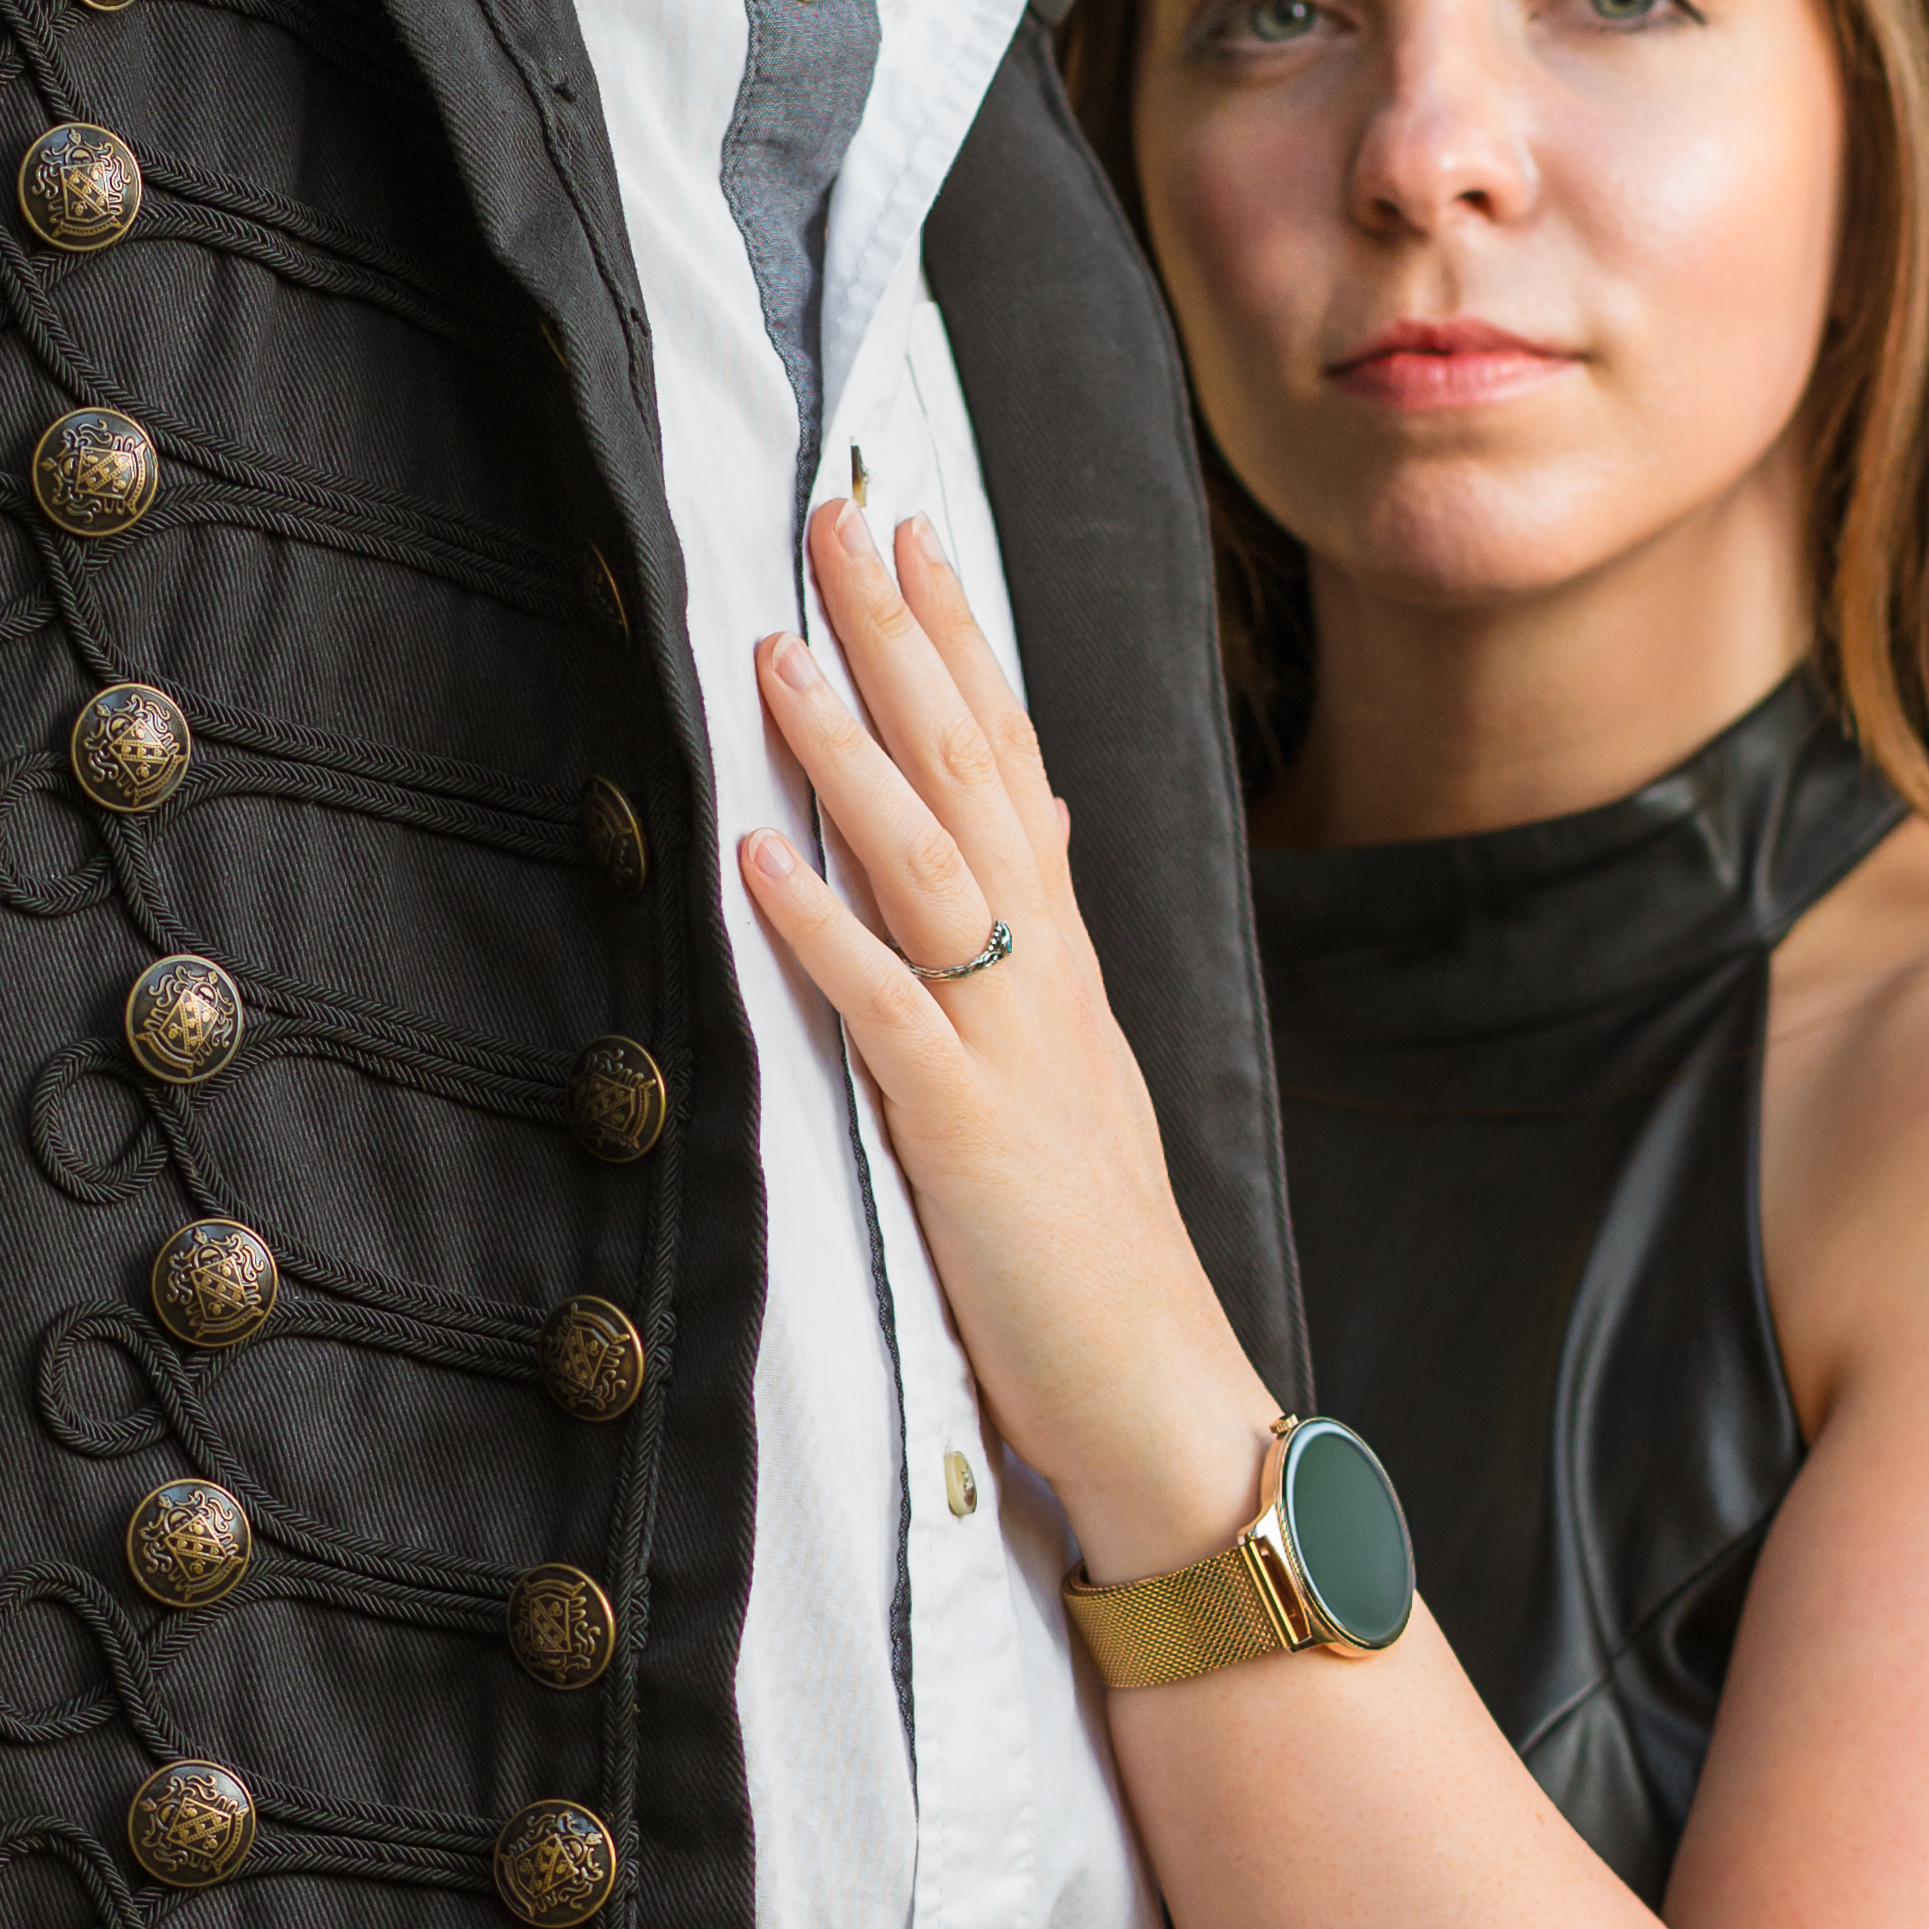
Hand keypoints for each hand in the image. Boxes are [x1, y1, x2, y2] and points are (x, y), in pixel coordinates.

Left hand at [743, 502, 1276, 1579]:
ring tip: (778, 648)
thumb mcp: (1082, 1083)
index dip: (962, 650)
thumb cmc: (1101, 1264)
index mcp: (1065, 970)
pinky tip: (759, 854)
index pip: (1015, 769)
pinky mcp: (971, 1136)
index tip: (913, 540)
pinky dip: (821, 925)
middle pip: (974, 777)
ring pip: (930, 864)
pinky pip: (888, 1008)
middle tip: (843, 521)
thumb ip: (1052, 956)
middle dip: (907, 643)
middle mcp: (1047, 984)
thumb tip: (1048, 831)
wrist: (1170, 1407)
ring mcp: (1013, 1052)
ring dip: (849, 751)